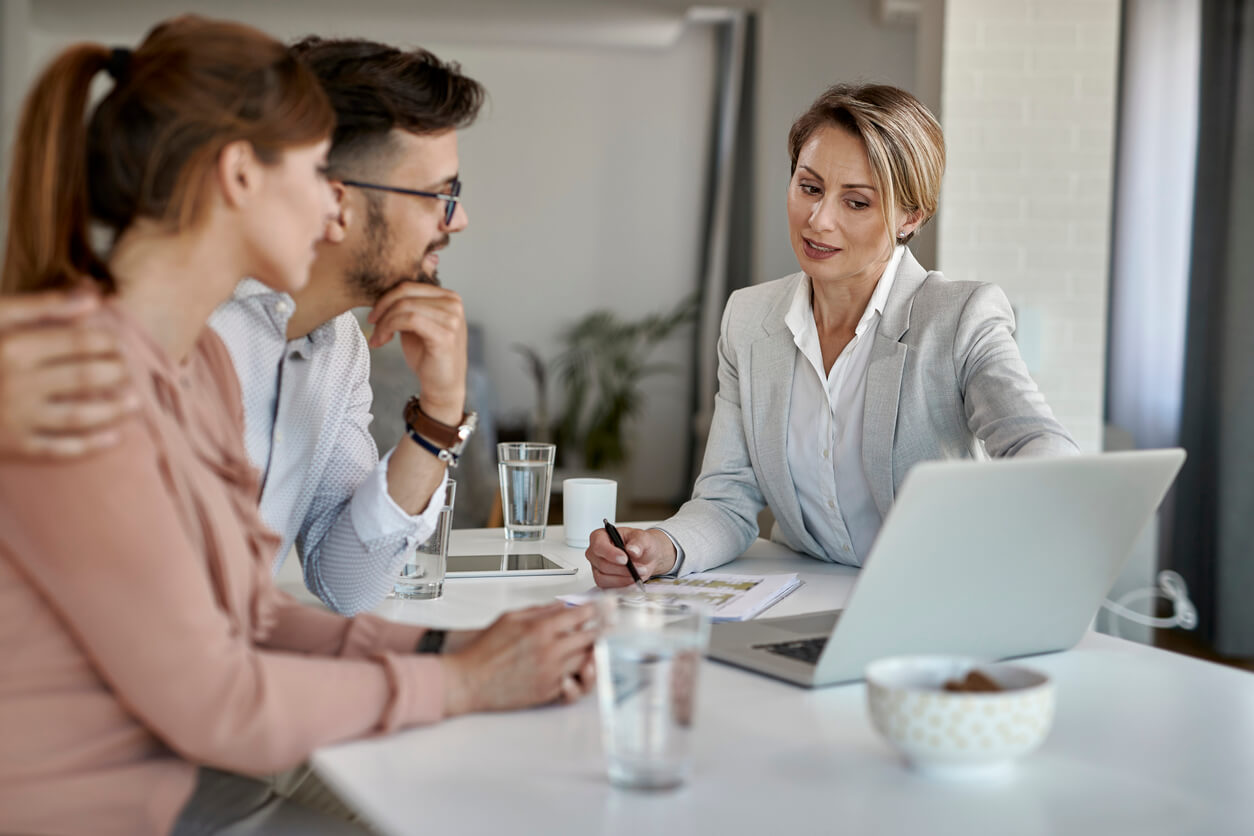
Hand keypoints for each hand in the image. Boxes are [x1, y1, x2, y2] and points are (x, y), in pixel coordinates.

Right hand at [0, 289, 137, 457]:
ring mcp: (16, 419)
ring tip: (134, 401)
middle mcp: (18, 384)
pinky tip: (114, 437)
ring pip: (81, 416)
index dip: (109, 343)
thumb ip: (42, 306)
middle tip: (130, 370)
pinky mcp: (12, 447)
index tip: (119, 343)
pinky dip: (91, 445)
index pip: (82, 343)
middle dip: (117, 374)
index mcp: (14, 347)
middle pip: (87, 378)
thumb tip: (94, 297)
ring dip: (115, 410)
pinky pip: (60, 450)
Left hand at [366, 282, 466, 424]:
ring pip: (404, 307)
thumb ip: (408, 306)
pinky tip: (382, 341)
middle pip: (406, 293)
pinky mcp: (445, 334)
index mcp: (449, 297)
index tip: (373, 315)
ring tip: (377, 337)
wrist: (442, 386)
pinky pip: (409, 320)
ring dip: (384, 322)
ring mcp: (452, 319)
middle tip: (371, 324)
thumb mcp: (417, 324)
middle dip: (382, 308)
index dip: (386, 297)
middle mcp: (454, 304)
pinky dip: (389, 328)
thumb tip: (383, 293)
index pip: (410, 285)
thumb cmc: (428, 356)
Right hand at [440, 602, 596, 715]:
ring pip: (586, 660)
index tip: (605, 606)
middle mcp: (549, 651)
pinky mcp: (549, 691)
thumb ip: (540, 610)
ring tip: (593, 645)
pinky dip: (579, 673)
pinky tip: (577, 667)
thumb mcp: (510, 618)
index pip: (580, 615)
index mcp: (540, 629)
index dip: (597, 609)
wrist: (469, 680)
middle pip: (590, 638)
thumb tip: (562, 605)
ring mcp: (551, 673)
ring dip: (592, 651)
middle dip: (602, 629)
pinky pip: (576, 681)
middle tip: (609, 625)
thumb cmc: (484, 650)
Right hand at [585, 526, 676, 588]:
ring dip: (623, 579)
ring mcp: (597, 567)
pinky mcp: (602, 579)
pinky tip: (632, 581)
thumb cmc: (640, 544)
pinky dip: (621, 585)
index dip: (610, 554)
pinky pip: (607, 586)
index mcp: (601, 536)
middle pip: (602, 564)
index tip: (625, 559)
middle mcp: (596, 552)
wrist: (646, 556)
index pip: (599, 545)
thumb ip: (638, 543)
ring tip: (638, 575)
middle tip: (639, 569)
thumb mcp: (643, 538)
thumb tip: (632, 550)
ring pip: (603, 578)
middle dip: (623, 569)